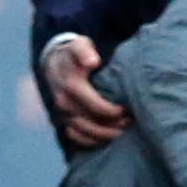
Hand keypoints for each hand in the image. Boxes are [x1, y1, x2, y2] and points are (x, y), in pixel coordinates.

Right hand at [39, 31, 129, 148]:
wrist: (55, 62)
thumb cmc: (74, 53)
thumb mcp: (79, 45)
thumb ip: (84, 51)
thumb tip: (92, 61)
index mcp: (71, 85)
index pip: (95, 105)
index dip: (113, 111)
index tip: (127, 109)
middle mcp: (65, 102)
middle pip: (92, 122)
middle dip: (113, 125)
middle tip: (132, 122)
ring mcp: (63, 113)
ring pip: (85, 132)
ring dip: (105, 135)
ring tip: (124, 133)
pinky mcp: (64, 120)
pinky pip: (76, 137)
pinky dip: (92, 141)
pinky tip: (107, 139)